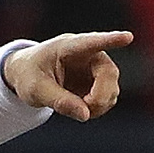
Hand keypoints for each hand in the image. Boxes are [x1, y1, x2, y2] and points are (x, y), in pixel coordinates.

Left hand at [2, 30, 132, 121]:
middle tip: (87, 108)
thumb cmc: (29, 75)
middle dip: (101, 95)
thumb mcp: (35, 90)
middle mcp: (88, 54)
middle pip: (108, 72)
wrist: (26, 75)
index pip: (91, 42)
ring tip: (77, 109)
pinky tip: (82, 110)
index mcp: (68, 47)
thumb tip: (85, 115)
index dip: (110, 40)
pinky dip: (98, 108)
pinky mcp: (97, 82)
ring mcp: (95, 68)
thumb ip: (59, 101)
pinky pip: (108, 98)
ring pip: (112, 87)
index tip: (127, 37)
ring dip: (99, 104)